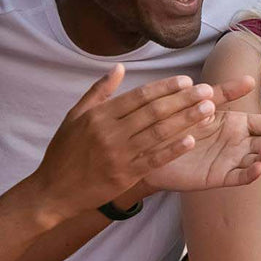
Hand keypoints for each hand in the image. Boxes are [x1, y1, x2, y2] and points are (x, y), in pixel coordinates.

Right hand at [28, 65, 213, 220]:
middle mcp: (110, 133)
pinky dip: (173, 149)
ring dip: (186, 120)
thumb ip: (99, 91)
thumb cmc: (64, 152)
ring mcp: (119, 155)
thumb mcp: (75, 116)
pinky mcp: (125, 176)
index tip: (186, 80)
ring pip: (158, 133)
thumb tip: (119, 67)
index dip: (164, 87)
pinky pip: (154, 160)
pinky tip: (192, 140)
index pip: (138, 96)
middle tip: (207, 90)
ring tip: (208, 110)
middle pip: (153, 112)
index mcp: (99, 116)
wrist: (53, 192)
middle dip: (183, 99)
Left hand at [143, 75, 260, 191]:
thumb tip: (251, 79)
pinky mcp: (221, 176)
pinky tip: (258, 166)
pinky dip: (252, 173)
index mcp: (240, 124)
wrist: (152, 145)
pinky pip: (242, 177)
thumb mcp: (203, 103)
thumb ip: (225, 93)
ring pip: (260, 161)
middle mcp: (241, 143)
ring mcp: (233, 160)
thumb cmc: (178, 121)